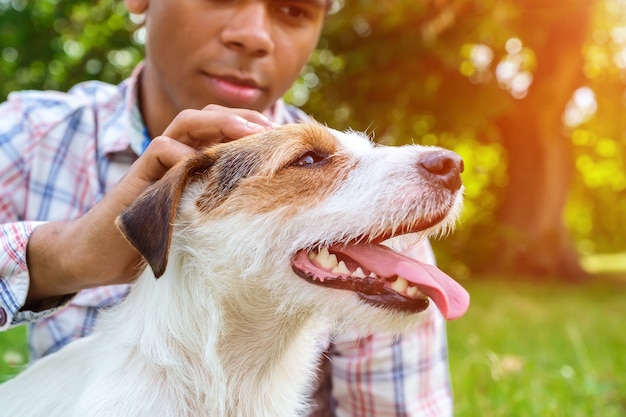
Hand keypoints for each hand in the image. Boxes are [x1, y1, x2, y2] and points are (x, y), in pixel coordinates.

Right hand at [24, 106, 275, 309]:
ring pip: (187, 122)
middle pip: (210, 117)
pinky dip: (184, 152)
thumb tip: (273, 212)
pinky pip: (161, 148)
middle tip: (275, 130)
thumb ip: (224, 208)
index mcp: (195, 163)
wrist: (100, 255)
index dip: (255, 130)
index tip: (287, 141)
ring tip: (249, 134)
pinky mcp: (137, 175)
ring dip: (220, 122)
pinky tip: (204, 165)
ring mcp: (157, 163)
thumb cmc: (158, 243)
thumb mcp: (202, 224)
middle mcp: (177, 155)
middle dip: (244, 117)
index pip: (226, 131)